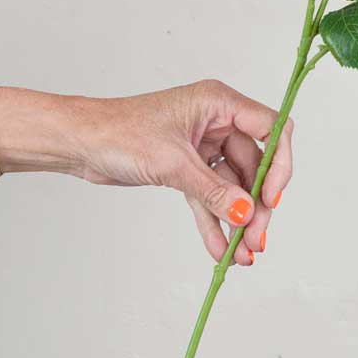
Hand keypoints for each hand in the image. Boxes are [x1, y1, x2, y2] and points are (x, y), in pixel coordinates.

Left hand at [73, 80, 292, 265]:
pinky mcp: (186, 167)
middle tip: (256, 240)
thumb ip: (214, 191)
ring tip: (242, 255)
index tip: (271, 200)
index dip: (278, 165)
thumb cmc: (119, 133)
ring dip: (237, 220)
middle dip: (255, 205)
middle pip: (254, 165)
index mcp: (219, 103)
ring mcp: (202, 145)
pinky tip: (220, 250)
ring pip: (233, 186)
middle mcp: (216, 121)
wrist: (79, 143)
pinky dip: (214, 221)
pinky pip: (209, 196)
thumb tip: (247, 214)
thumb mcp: (173, 164)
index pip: (270, 129)